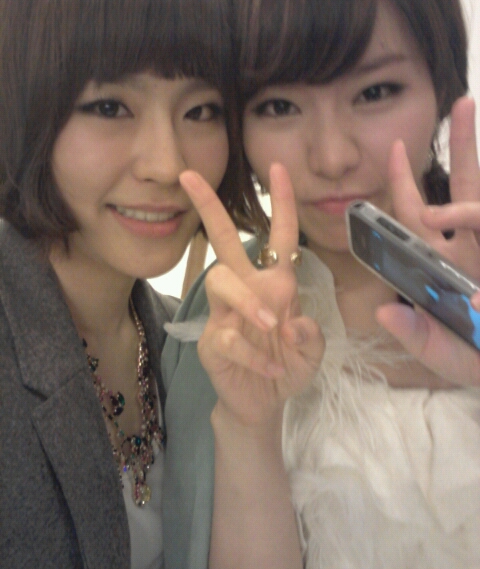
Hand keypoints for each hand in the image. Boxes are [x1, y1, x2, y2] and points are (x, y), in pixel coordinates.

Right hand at [180, 163, 323, 427]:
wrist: (265, 401)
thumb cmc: (288, 365)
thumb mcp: (314, 351)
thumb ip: (312, 335)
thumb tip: (293, 323)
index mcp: (276, 283)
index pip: (279, 236)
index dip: (282, 203)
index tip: (279, 167)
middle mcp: (248, 288)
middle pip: (223, 240)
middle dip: (209, 206)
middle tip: (190, 176)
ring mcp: (225, 313)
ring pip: (221, 281)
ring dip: (247, 300)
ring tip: (270, 327)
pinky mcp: (212, 341)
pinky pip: (225, 336)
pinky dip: (251, 354)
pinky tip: (271, 370)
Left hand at [377, 96, 479, 385]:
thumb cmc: (474, 361)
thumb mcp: (442, 354)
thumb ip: (415, 335)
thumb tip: (383, 310)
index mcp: (438, 265)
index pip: (415, 217)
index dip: (404, 185)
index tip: (396, 149)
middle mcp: (467, 249)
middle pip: (462, 190)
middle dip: (463, 148)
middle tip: (464, 103)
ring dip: (477, 176)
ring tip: (462, 166)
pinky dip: (478, 211)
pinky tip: (477, 243)